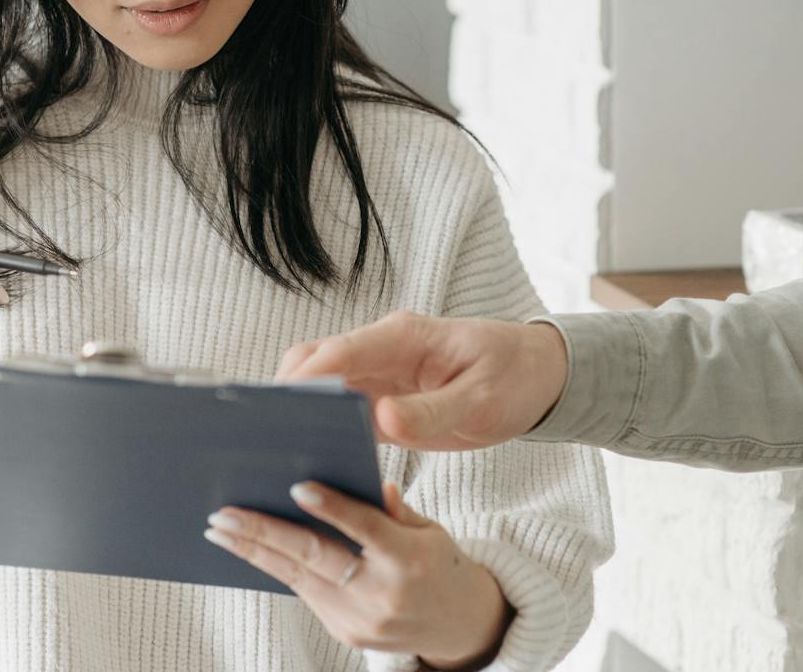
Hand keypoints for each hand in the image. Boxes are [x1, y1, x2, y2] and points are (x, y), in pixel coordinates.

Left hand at [205, 479, 511, 669]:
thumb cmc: (439, 563)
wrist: (456, 625)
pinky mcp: (344, 633)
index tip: (295, 487)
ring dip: (255, 552)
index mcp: (409, 560)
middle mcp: (381, 594)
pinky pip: (305, 593)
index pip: (365, 528)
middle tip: (224, 514)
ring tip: (220, 530)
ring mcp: (359, 620)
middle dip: (264, 533)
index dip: (332, 508)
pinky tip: (252, 548)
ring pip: (298, 578)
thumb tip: (370, 484)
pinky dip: (277, 568)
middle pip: (315, 558)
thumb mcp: (430, 530)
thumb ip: (396, 511)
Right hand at [277, 311, 568, 450]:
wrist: (534, 376)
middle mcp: (382, 350)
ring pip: (319, 387)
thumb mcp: (482, 401)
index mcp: (404, 336)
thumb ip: (433, 411)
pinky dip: (321, 432)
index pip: (341, 350)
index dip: (306, 377)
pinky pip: (339, 413)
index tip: (278, 406)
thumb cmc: (511, 377)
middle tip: (267, 436)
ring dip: (298, 414)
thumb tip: (382, 420)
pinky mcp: (381, 401)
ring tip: (275, 456)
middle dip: (286, 393)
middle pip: (315, 362)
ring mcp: (378, 375)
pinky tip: (309, 465)